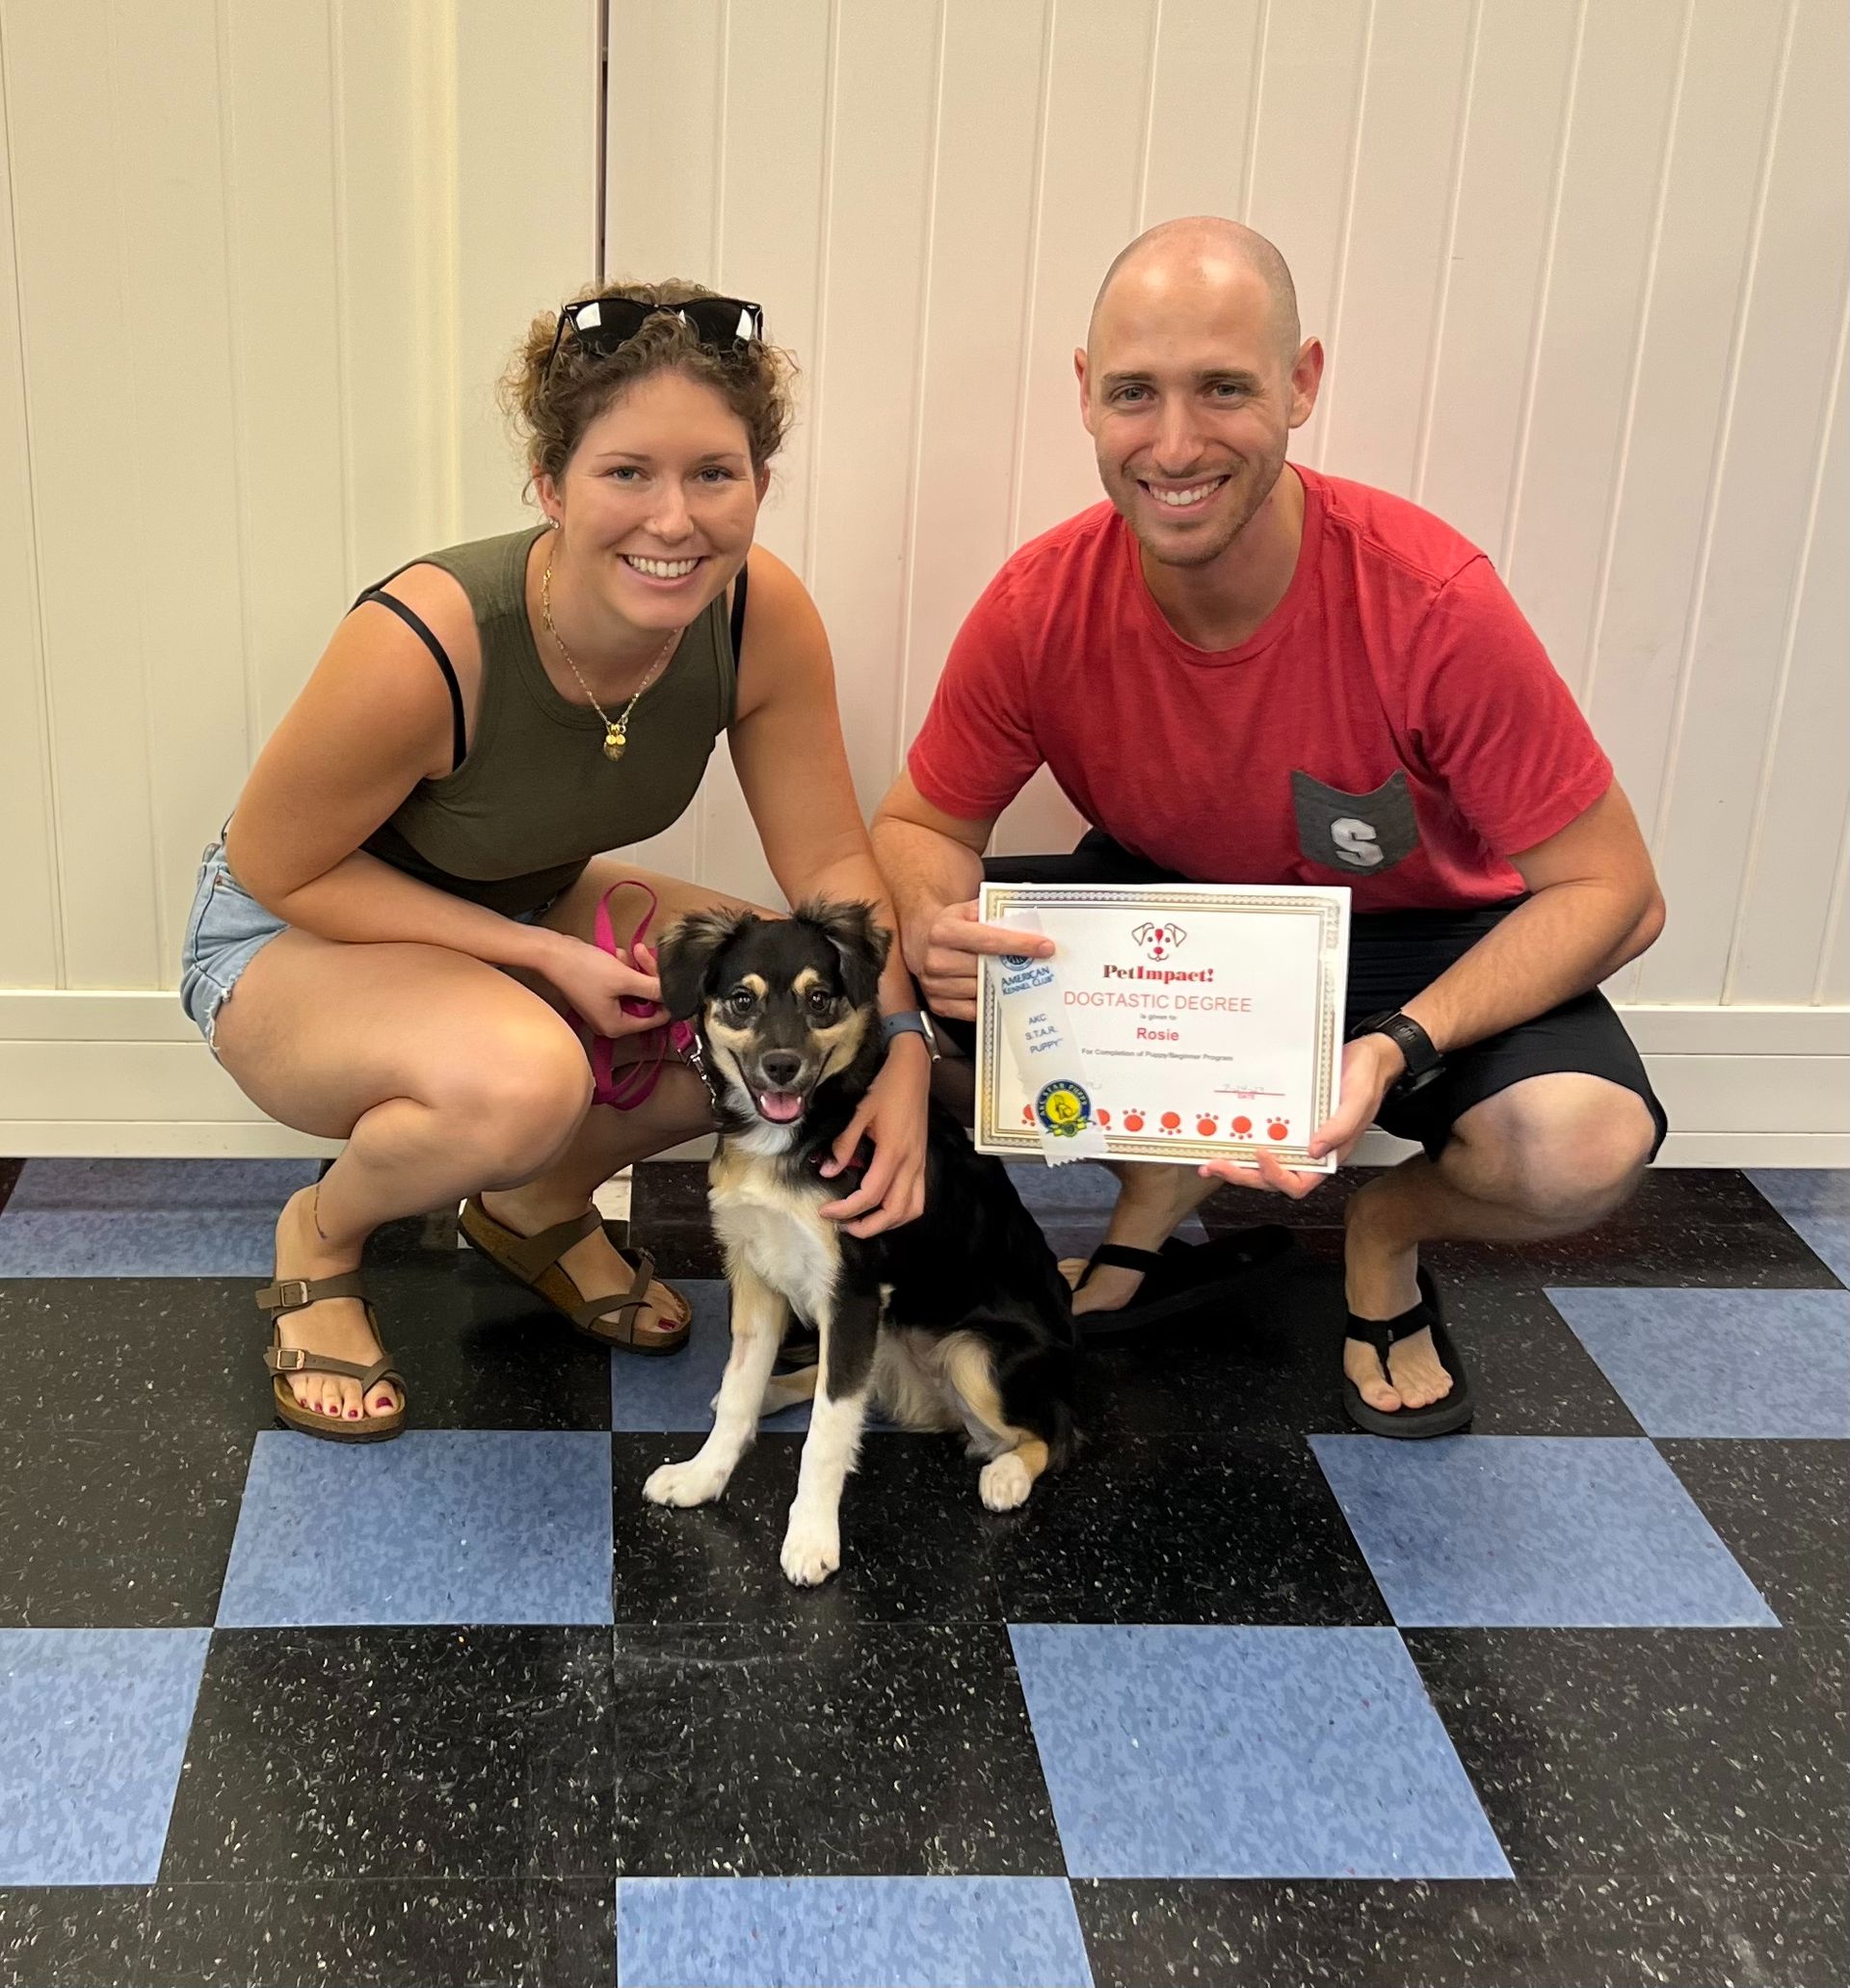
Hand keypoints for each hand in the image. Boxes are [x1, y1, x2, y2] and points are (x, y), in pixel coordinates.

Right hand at [539, 932, 668, 1037]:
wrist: (553, 952)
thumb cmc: (583, 969)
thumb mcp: (625, 978)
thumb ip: (653, 988)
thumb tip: (675, 994)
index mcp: (616, 1026)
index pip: (655, 1019)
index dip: (665, 999)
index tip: (669, 978)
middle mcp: (611, 1021)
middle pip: (645, 1002)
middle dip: (647, 977)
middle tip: (644, 955)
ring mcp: (605, 1006)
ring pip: (635, 988)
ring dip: (635, 968)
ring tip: (626, 953)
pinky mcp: (601, 992)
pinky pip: (623, 982)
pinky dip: (623, 967)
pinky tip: (617, 955)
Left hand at [817, 1033, 930, 1235]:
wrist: (913, 1070)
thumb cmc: (886, 1087)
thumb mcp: (859, 1113)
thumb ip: (844, 1145)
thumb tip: (827, 1171)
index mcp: (893, 1152)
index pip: (869, 1196)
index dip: (845, 1210)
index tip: (825, 1211)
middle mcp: (910, 1163)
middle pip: (894, 1212)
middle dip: (868, 1226)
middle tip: (842, 1224)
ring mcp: (920, 1163)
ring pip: (911, 1209)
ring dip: (888, 1222)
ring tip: (863, 1220)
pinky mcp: (922, 1161)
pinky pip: (917, 1197)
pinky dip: (901, 1210)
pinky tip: (883, 1205)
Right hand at [909, 899, 1053, 1021]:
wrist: (920, 940)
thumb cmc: (949, 925)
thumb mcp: (965, 910)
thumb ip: (991, 911)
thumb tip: (1025, 914)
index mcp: (944, 932)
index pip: (990, 940)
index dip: (1020, 944)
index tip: (1045, 947)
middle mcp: (937, 960)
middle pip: (987, 968)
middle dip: (1017, 966)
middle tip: (1040, 964)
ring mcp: (936, 985)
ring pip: (982, 990)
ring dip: (1004, 986)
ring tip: (1020, 978)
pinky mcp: (938, 1005)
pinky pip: (973, 1011)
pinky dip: (989, 1004)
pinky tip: (1000, 994)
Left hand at [1196, 1034, 1404, 1198]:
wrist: (1367, 1053)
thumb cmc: (1367, 1077)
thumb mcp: (1358, 1100)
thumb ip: (1340, 1128)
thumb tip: (1315, 1151)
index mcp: (1328, 1155)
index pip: (1298, 1183)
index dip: (1275, 1176)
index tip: (1260, 1154)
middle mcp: (1309, 1150)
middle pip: (1270, 1177)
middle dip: (1241, 1174)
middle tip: (1215, 1165)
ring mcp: (1295, 1136)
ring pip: (1261, 1161)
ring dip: (1235, 1162)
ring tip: (1209, 1158)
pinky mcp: (1286, 1119)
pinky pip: (1262, 1134)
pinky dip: (1242, 1137)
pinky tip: (1224, 1132)